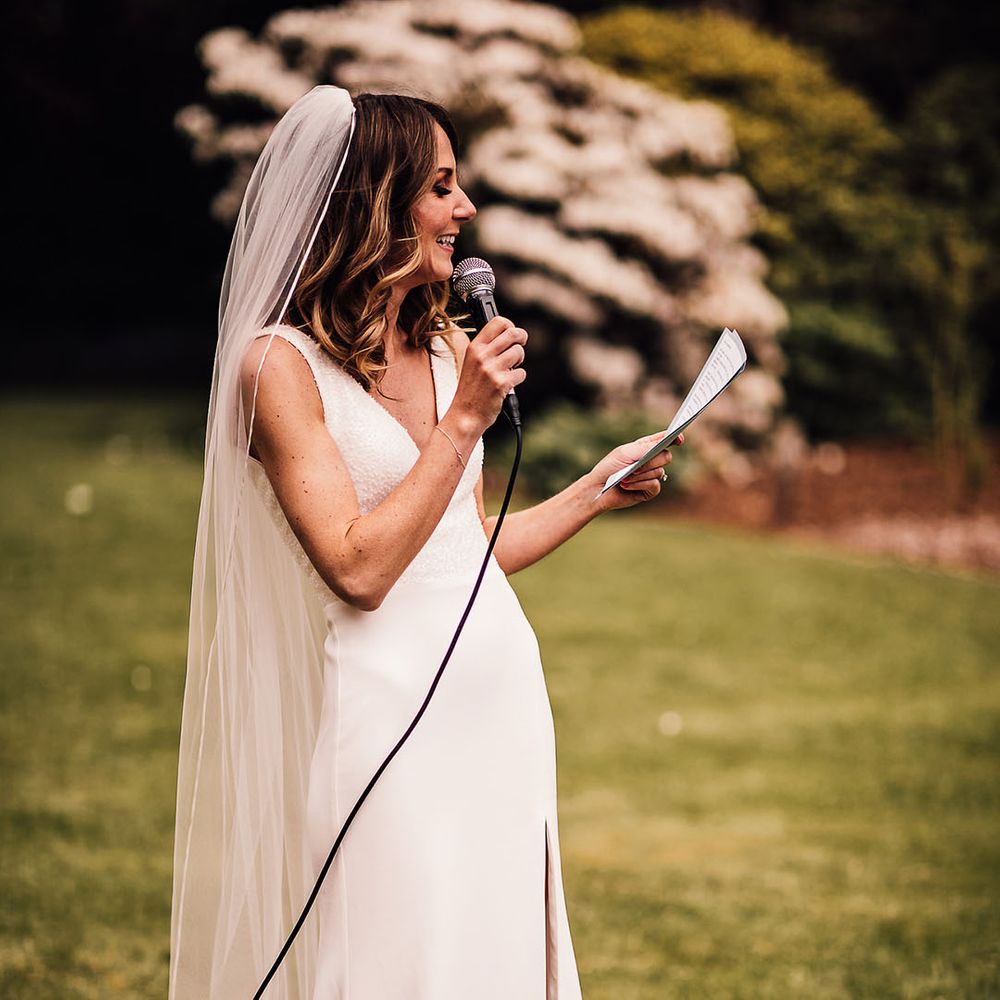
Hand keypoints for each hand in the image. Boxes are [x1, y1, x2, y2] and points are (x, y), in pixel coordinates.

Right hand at [451, 316, 527, 431]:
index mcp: (474, 347)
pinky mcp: (501, 383)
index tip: (512, 333)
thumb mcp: (472, 363)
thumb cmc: (471, 390)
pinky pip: (521, 373)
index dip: (510, 325)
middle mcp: (482, 355)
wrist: (465, 415)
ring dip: (519, 361)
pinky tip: (508, 384)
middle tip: (518, 347)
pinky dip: (518, 378)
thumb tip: (509, 335)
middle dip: (521, 338)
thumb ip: (487, 349)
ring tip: (510, 369)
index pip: (497, 322)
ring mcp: (491, 369)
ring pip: (519, 352)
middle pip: (513, 333)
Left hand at [584, 431, 683, 512]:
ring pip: (659, 472)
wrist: (599, 489)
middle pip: (666, 456)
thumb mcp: (625, 454)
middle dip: (651, 462)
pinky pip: (654, 485)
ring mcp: (651, 475)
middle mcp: (651, 461)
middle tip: (635, 467)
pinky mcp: (649, 490)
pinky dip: (639, 484)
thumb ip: (645, 448)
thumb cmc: (609, 468)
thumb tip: (663, 443)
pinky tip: (626, 486)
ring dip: (640, 476)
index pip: (664, 440)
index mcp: (645, 447)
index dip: (674, 438)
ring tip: (624, 478)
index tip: (678, 438)